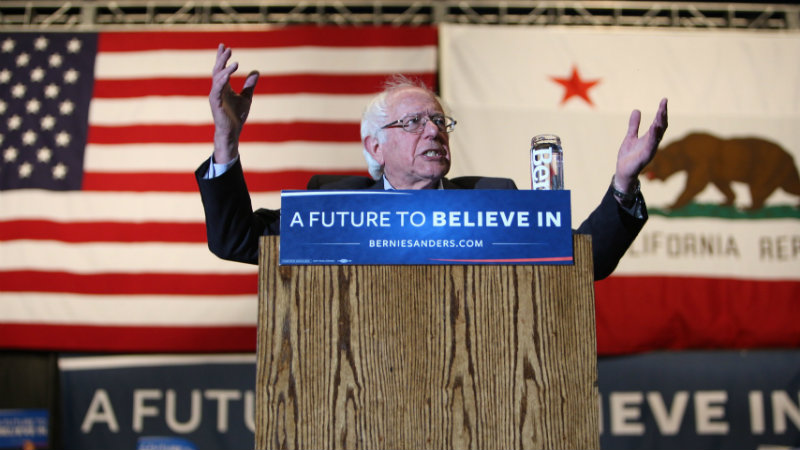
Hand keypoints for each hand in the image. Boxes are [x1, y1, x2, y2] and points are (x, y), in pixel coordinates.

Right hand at [210, 43, 258, 163]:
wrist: (232, 132)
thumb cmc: (236, 116)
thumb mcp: (247, 97)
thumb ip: (250, 85)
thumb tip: (256, 71)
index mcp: (223, 87)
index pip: (221, 69)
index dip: (222, 57)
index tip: (224, 45)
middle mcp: (217, 89)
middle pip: (218, 70)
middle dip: (221, 59)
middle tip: (227, 48)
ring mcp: (215, 96)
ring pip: (217, 79)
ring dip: (224, 69)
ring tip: (234, 61)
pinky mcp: (215, 104)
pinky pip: (217, 90)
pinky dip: (222, 81)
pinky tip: (227, 75)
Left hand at [613, 97, 667, 193]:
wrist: (623, 172)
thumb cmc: (629, 156)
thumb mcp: (630, 136)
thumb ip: (634, 125)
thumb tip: (637, 110)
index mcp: (650, 137)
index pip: (659, 122)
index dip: (662, 112)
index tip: (664, 100)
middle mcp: (652, 143)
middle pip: (661, 127)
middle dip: (663, 115)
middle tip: (664, 103)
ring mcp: (649, 150)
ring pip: (657, 135)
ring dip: (660, 124)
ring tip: (661, 113)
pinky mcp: (644, 157)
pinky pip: (650, 146)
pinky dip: (653, 138)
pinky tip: (654, 129)